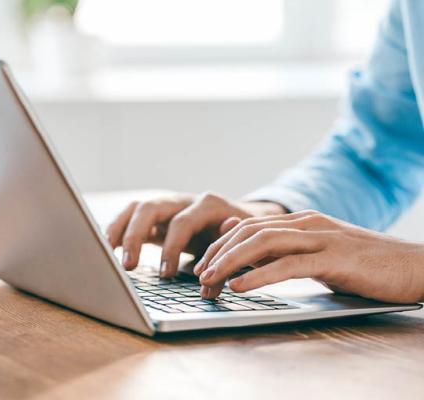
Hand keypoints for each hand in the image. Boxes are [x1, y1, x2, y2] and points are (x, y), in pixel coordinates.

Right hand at [105, 191, 286, 276]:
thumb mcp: (243, 243)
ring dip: (119, 229)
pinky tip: (107, 248)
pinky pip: (132, 218)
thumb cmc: (243, 236)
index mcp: (207, 205)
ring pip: (136, 208)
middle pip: (150, 208)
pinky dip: (118, 230)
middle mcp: (184, 201)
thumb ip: (231, 250)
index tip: (165, 275)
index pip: (182, 222)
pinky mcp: (157, 218)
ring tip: (107, 252)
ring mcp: (168, 207)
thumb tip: (219, 260)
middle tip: (129, 266)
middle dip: (135, 235)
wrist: (245, 221)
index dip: (172, 248)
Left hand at [194, 210, 423, 303]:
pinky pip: (288, 265)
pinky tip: (239, 286)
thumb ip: (283, 249)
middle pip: (248, 232)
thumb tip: (244, 246)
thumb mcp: (317, 254)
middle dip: (218, 253)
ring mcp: (321, 238)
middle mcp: (307, 224)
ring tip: (209, 280)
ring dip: (230, 263)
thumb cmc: (363, 265)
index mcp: (301, 222)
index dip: (220, 245)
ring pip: (263, 243)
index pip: (248, 227)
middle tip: (198, 275)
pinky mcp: (334, 258)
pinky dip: (259, 276)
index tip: (201, 264)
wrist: (414, 266)